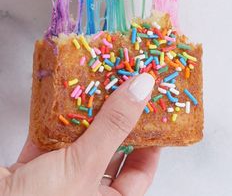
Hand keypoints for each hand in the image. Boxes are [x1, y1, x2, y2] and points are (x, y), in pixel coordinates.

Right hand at [0, 73, 159, 195]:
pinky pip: (51, 136)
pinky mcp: (34, 165)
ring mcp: (59, 178)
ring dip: (87, 115)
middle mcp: (84, 192)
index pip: (139, 174)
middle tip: (127, 94)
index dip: (151, 144)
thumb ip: (113, 126)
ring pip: (81, 141)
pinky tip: (64, 96)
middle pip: (110, 151)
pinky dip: (56, 116)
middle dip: (116, 121)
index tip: (155, 116)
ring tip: (101, 88)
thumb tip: (141, 90)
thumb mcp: (84, 165)